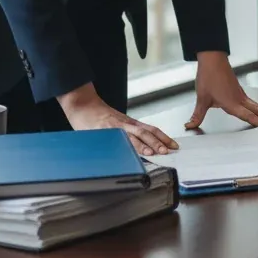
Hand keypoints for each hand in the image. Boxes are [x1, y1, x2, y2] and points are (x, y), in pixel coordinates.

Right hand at [58, 83, 177, 156]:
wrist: (84, 106)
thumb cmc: (100, 116)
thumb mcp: (118, 124)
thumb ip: (128, 134)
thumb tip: (142, 147)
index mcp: (131, 123)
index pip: (151, 130)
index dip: (163, 137)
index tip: (174, 145)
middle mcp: (127, 124)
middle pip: (146, 132)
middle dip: (159, 142)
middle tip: (169, 150)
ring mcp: (117, 127)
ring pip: (135, 135)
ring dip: (145, 144)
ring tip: (155, 152)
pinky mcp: (106, 130)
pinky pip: (118, 138)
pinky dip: (126, 145)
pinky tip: (130, 151)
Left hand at [186, 51, 257, 130]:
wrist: (213, 59)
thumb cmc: (209, 77)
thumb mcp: (202, 98)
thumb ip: (197, 115)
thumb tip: (189, 126)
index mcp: (232, 102)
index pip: (248, 115)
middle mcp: (240, 99)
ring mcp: (242, 95)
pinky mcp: (240, 92)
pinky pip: (255, 102)